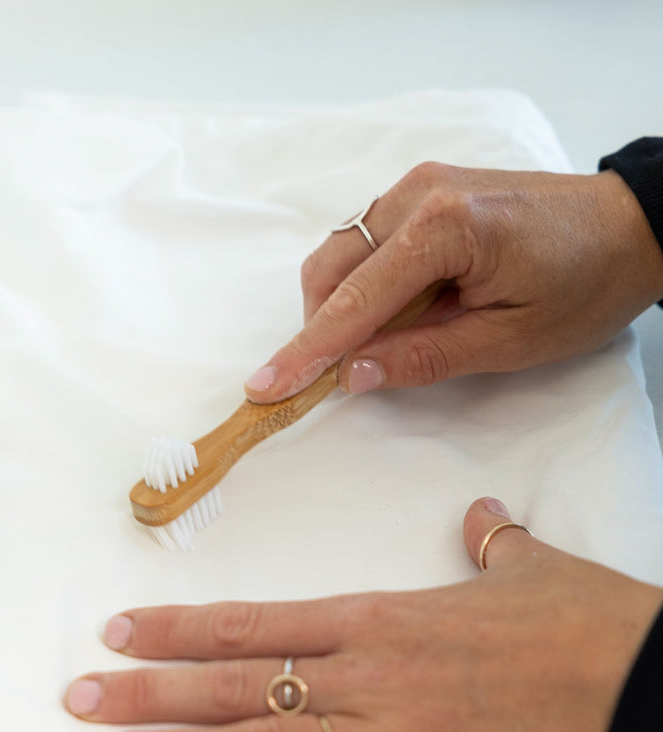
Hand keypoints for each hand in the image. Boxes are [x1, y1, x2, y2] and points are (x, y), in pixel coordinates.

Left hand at [65, 497, 662, 731]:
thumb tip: (478, 517)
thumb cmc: (579, 617)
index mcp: (377, 616)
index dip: (181, 628)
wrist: (644, 680)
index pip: (253, 621)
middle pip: (239, 683)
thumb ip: (485, 540)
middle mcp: (368, 674)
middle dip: (153, 690)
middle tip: (81, 696)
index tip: (121, 630)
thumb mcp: (524, 564)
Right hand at [244, 164, 662, 401]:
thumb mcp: (508, 340)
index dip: (306, 350)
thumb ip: (423, 357)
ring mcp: (417, 186)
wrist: (632, 226)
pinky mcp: (422, 191)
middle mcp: (417, 194)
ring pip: (341, 254)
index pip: (354, 300)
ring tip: (394, 337)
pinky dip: (366, 284)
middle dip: (322, 327)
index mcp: (444, 228)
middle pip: (330, 269)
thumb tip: (350, 375)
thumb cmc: (585, 285)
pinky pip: (365, 242)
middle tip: (344, 374)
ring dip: (345, 306)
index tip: (263, 387)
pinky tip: (405, 306)